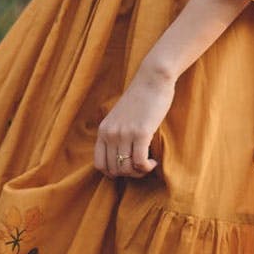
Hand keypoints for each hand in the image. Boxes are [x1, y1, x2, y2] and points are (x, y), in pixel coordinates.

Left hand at [94, 59, 175, 178]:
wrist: (152, 79)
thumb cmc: (140, 99)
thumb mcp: (120, 117)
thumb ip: (116, 134)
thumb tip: (121, 159)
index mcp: (103, 130)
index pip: (99, 164)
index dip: (113, 173)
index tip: (127, 168)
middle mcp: (110, 133)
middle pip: (114, 170)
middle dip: (129, 174)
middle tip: (141, 166)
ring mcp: (124, 133)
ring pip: (127, 169)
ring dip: (140, 172)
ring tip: (148, 164)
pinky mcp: (141, 133)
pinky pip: (140, 163)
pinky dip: (147, 167)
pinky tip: (154, 162)